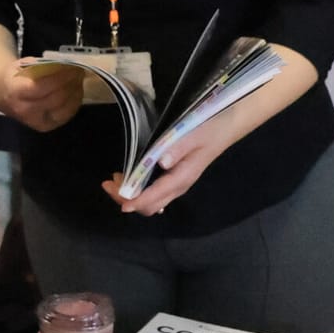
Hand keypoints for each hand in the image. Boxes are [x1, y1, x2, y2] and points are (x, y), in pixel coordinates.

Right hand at [0, 62, 82, 132]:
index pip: (42, 86)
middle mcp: (25, 110)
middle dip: (70, 84)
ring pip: (63, 109)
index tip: (72, 67)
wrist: (3, 95)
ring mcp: (35, 121)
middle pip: (55, 99)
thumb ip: (41, 65)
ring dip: (75, 93)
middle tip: (79, 72)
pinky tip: (76, 92)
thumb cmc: (15, 77)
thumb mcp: (22, 65)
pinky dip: (74, 104)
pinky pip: (64, 116)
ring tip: (79, 80)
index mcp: (16, 91)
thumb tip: (64, 65)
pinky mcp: (44, 127)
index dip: (60, 77)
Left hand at [104, 113, 241, 216]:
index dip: (134, 200)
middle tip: (108, 182)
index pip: (154, 197)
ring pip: (150, 201)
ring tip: (114, 178)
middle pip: (149, 205)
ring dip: (130, 194)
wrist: (225, 127)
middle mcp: (178, 186)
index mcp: (182, 178)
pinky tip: (129, 177)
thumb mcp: (193, 134)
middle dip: (126, 198)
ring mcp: (177, 184)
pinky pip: (155, 193)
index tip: (117, 196)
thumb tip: (162, 162)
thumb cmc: (208, 129)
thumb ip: (177, 148)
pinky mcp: (175, 178)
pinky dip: (138, 189)